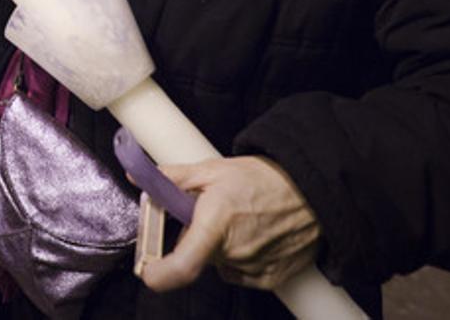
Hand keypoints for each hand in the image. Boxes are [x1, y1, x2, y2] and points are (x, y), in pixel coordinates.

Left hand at [137, 156, 319, 291]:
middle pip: (197, 255)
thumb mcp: (211, 170)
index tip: (146, 270)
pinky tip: (253, 234)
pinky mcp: (270, 278)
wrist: (312, 190)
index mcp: (216, 225)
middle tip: (208, 213)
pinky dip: (239, 256)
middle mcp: (234, 252)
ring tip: (237, 220)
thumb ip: (171, 178)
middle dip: (195, 237)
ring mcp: (254, 268)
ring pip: (218, 263)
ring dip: (219, 246)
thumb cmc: (263, 178)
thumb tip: (137, 176)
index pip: (182, 266)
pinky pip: (240, 272)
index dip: (158, 274)